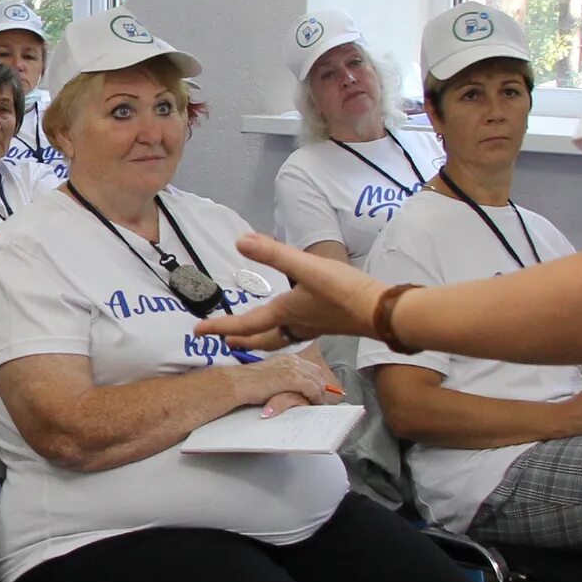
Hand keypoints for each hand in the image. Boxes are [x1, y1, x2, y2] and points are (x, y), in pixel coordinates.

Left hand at [195, 234, 389, 348]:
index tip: (198, 331)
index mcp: (285, 313)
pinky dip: (285, 331)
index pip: (245, 323)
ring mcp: (314, 326)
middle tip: (223, 340)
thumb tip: (239, 241)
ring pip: (280, 337)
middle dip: (241, 339)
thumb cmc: (346, 292)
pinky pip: (298, 332)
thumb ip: (273, 254)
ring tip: (252, 335)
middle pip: (262, 338)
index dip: (219, 326)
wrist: (384, 311)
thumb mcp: (307, 267)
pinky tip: (294, 321)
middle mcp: (297, 324)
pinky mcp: (330, 323)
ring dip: (262, 338)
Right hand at [246, 349, 336, 415]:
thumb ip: (284, 377)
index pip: (311, 367)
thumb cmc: (248, 382)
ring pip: (317, 382)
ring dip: (319, 395)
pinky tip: (312, 404)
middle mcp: (292, 360)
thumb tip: (295, 389)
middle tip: (319, 400)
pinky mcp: (291, 379)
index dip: (316, 380)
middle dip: (320, 388)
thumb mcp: (271, 375)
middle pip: (317, 374)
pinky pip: (312, 389)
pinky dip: (315, 398)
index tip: (317, 391)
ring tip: (316, 405)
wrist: (237, 383)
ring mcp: (292, 368)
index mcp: (287, 357)